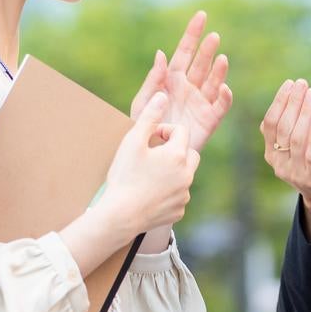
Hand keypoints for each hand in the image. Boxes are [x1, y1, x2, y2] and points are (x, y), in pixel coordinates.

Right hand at [102, 92, 199, 235]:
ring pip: (185, 174)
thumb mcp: (133, 142)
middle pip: (190, 153)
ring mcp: (184, 194)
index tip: (149, 139)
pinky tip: (150, 192)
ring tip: (150, 174)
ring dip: (173, 170)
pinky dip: (169, 191)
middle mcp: (187, 174)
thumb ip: (150, 117)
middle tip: (153, 155)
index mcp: (178, 155)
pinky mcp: (180, 211)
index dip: (164, 131)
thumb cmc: (125, 176)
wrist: (120, 215)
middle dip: (175, 150)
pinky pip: (179, 194)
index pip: (180, 132)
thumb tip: (162, 95)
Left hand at [130, 10, 232, 153]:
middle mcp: (188, 88)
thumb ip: (153, 79)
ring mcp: (200, 103)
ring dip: (218, 70)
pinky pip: (220, 106)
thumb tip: (161, 53)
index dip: (192, 35)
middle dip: (207, 50)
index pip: (184, 52)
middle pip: (201, 64)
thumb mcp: (142, 103)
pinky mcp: (209, 120)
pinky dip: (224, 97)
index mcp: (171, 80)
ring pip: (213, 82)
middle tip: (213, 36)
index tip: (201, 16)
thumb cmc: (143, 129)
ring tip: (221, 58)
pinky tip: (225, 88)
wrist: (151, 156)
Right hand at [261, 79, 310, 226]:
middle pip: (283, 128)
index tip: (290, 84)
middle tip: (302, 83)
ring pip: (296, 139)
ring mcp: (296, 173)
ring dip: (304, 113)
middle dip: (292, 103)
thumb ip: (283, 134)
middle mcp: (279, 164)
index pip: (270, 123)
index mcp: (272, 154)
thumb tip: (273, 111)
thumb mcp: (293, 150)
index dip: (279, 102)